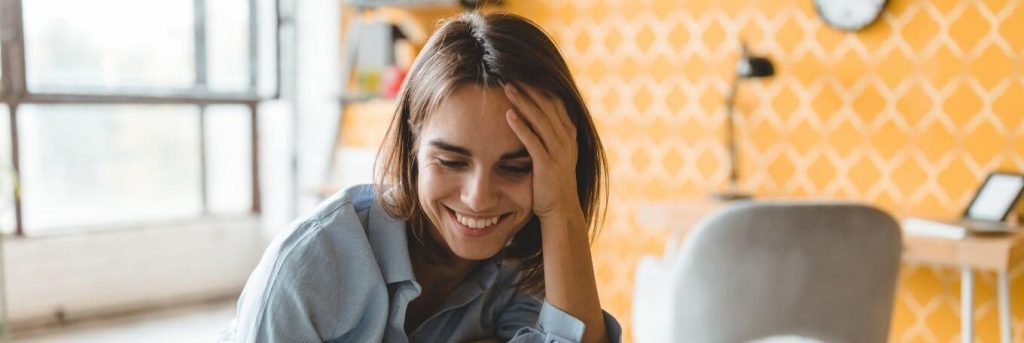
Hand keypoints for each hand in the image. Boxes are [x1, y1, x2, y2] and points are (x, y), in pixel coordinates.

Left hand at [503, 83, 580, 220]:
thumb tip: (535, 118)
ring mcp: (558, 151)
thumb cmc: (553, 182)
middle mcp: (566, 139)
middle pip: (548, 105)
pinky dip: (520, 126)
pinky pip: (532, 141)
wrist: (561, 210)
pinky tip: (508, 115)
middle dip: (529, 88)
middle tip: (511, 74)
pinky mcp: (547, 164)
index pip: (555, 102)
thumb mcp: (557, 154)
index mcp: (569, 134)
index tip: (523, 73)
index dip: (540, 86)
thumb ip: (549, 135)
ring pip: (540, 119)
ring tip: (507, 88)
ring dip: (523, 101)